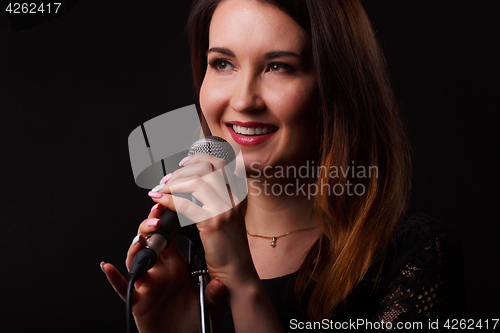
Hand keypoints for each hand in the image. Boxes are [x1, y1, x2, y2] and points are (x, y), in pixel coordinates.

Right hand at [102, 204, 226, 332]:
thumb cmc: (197, 322)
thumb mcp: (212, 302)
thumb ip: (214, 291)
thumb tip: (219, 281)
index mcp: (177, 267)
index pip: (168, 239)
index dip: (167, 224)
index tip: (171, 208)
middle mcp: (160, 272)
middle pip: (149, 243)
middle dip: (150, 227)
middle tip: (156, 216)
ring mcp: (148, 285)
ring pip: (135, 259)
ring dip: (137, 247)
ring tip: (143, 239)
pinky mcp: (138, 301)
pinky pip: (122, 288)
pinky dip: (113, 278)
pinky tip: (108, 267)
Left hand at [150, 153, 258, 289]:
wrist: (237, 272)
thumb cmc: (228, 247)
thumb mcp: (225, 217)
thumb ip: (213, 199)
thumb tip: (190, 184)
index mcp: (235, 194)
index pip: (220, 161)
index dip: (197, 158)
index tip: (182, 165)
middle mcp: (232, 197)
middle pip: (208, 165)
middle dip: (182, 169)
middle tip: (167, 179)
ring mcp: (224, 209)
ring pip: (197, 180)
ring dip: (173, 182)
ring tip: (161, 189)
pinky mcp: (213, 223)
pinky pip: (186, 204)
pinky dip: (169, 199)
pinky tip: (160, 201)